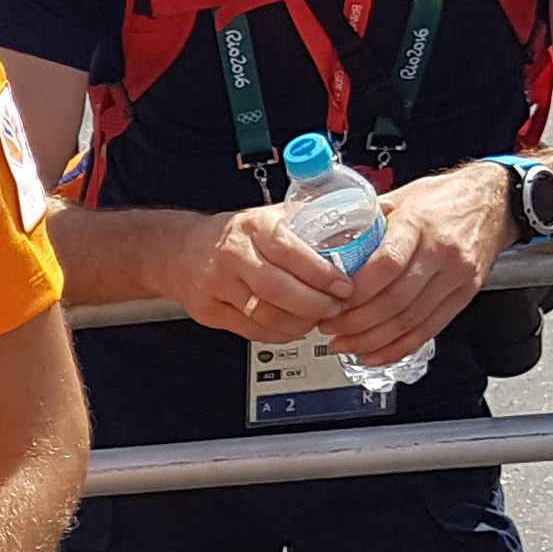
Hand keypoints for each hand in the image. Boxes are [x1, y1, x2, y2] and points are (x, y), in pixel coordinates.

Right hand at [167, 204, 350, 344]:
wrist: (181, 251)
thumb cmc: (236, 235)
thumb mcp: (272, 216)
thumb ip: (313, 221)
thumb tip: (371, 218)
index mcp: (254, 227)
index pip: (291, 251)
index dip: (322, 273)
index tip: (344, 285)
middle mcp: (233, 256)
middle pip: (279, 290)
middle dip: (315, 305)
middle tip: (337, 307)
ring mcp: (218, 286)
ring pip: (267, 316)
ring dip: (300, 323)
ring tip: (317, 318)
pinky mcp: (211, 312)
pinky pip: (253, 332)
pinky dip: (281, 334)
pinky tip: (294, 326)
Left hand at [316, 164, 511, 365]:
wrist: (494, 200)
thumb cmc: (444, 197)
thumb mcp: (402, 196)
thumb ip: (367, 219)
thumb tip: (329, 241)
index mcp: (419, 223)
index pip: (387, 264)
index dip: (358, 291)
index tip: (332, 301)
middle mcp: (441, 252)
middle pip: (396, 300)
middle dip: (357, 322)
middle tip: (330, 327)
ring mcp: (457, 276)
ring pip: (411, 320)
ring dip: (373, 339)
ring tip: (345, 343)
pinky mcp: (466, 294)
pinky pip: (430, 329)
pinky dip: (400, 347)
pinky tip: (376, 354)